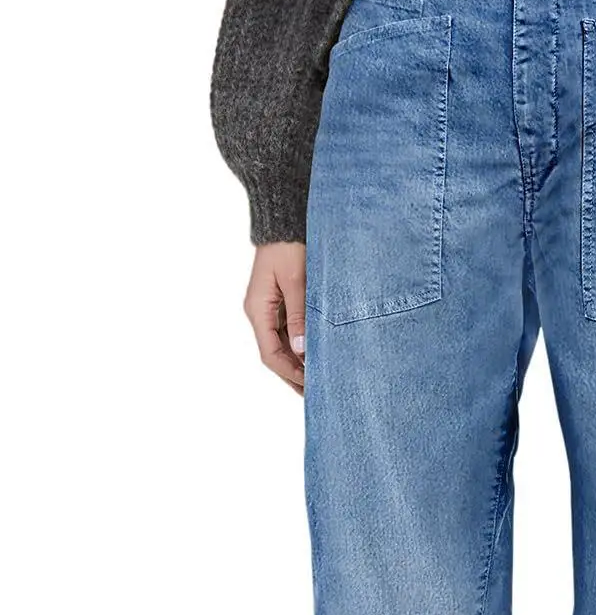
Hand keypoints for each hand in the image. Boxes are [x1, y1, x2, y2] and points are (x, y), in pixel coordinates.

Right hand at [244, 243, 306, 393]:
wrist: (284, 221)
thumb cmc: (289, 245)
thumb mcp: (297, 281)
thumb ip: (299, 315)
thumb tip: (301, 349)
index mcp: (257, 310)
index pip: (270, 354)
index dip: (290, 373)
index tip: (310, 386)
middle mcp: (259, 313)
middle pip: (275, 354)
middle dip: (294, 375)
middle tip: (316, 393)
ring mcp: (268, 309)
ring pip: (281, 346)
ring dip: (298, 363)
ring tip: (318, 379)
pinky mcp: (280, 303)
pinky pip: (288, 332)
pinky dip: (300, 346)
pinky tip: (315, 356)